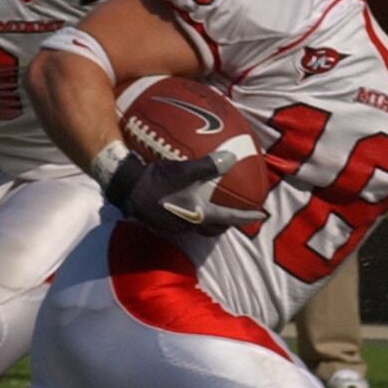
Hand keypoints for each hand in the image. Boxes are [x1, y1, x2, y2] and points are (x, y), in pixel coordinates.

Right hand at [109, 150, 265, 236]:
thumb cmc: (158, 181)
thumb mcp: (185, 170)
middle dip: (227, 224)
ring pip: (199, 228)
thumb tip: (231, 157)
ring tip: (214, 210)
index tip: (260, 214)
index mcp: (199, 214)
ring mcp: (174, 226)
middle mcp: (189, 225)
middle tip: (236, 215)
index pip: (229, 218)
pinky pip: (185, 222)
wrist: (127, 188)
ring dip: (210, 222)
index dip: (246, 216)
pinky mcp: (162, 222)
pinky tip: (188, 204)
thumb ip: (209, 166)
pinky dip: (193, 216)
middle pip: (214, 230)